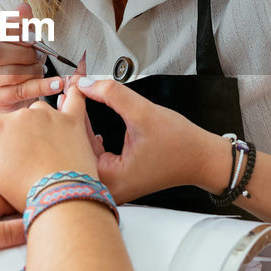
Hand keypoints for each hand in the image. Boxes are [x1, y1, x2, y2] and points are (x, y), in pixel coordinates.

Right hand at [0, 2, 66, 111]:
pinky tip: (55, 83)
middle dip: (22, 53)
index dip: (10, 30)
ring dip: (31, 69)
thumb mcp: (15, 32)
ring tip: (40, 66)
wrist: (9, 82)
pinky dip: (40, 86)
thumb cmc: (9, 53)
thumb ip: (19, 20)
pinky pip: (18, 92)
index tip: (30, 35)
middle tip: (36, 53)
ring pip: (7, 74)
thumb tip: (23, 9)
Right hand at [0, 86, 98, 208]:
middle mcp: (22, 115)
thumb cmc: (26, 190)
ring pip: (41, 110)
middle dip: (19, 129)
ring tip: (49, 149)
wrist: (61, 198)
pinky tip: (73, 89)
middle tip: (27, 154)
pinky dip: (74, 94)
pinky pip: (74, 99)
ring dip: (42, 123)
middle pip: (16, 114)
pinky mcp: (72, 120)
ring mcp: (49, 115)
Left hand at [76, 78, 228, 202]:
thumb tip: (86, 83)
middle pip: (77, 148)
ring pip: (84, 152)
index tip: (68, 89)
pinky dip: (92, 137)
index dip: (72, 109)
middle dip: (73, 117)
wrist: (202, 159)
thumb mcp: (143, 112)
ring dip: (82, 126)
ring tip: (76, 103)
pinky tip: (90, 123)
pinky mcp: (116, 179)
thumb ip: (111, 94)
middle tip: (67, 92)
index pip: (77, 141)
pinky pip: (95, 156)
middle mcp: (107, 187)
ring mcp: (111, 185)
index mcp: (109, 178)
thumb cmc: (181, 145)